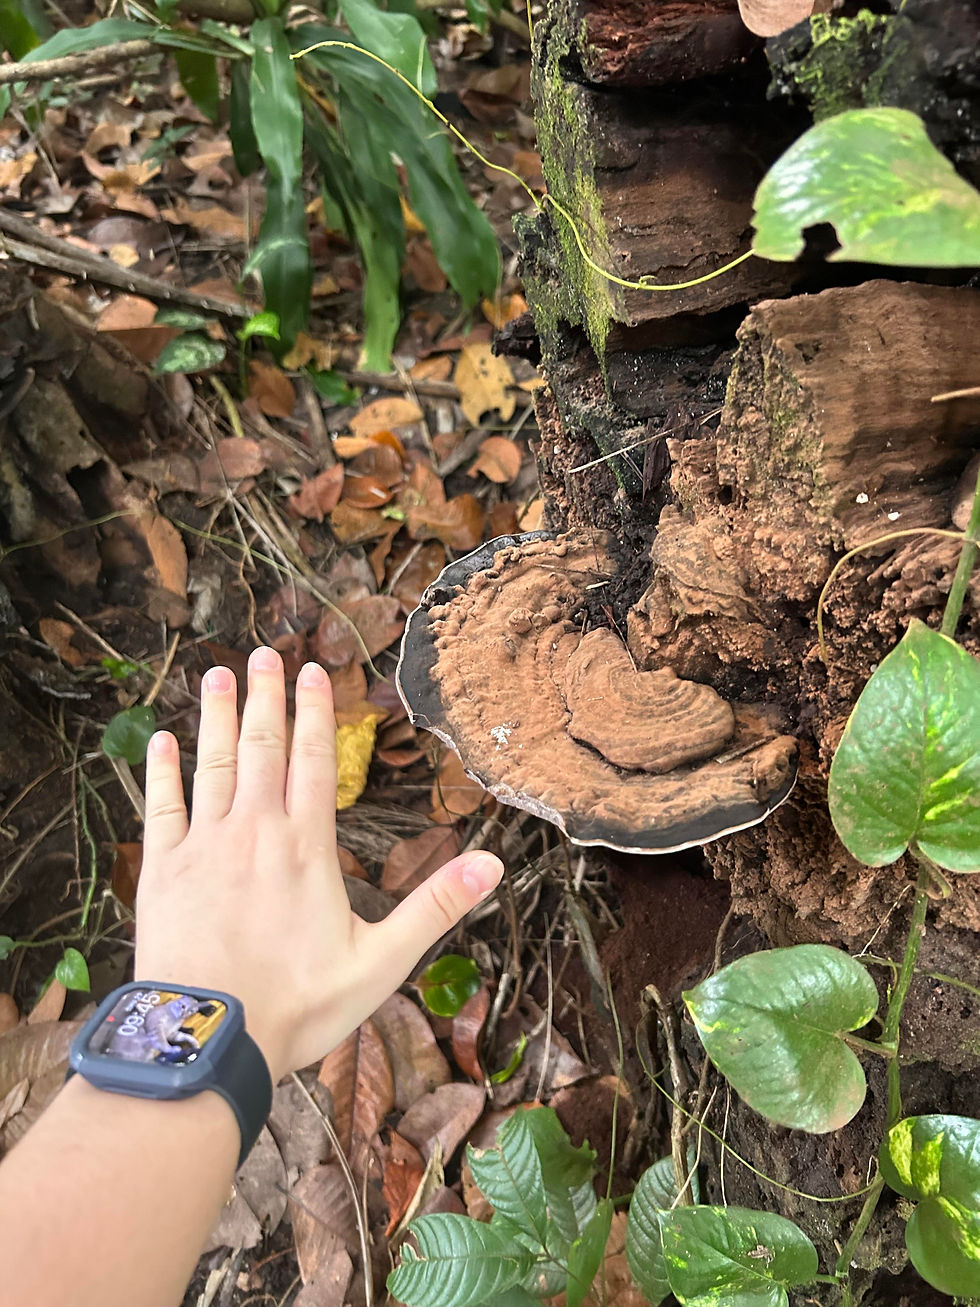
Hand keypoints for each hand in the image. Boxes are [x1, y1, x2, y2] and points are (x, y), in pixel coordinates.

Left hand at [134, 647, 502, 1082]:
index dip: (315, 712)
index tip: (315, 671)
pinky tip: (163, 742)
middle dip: (266, 697)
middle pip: (262, 748)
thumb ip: (435, 907)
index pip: (313, 760)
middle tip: (265, 653)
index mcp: (307, 846)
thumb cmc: (298, 1005)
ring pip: (212, 765)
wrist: (209, 1040)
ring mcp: (204, 847)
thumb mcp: (382, 962)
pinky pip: (161, 808)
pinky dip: (163, 772)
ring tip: (218, 675)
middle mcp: (254, 832)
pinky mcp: (163, 871)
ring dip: (217, 718)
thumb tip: (493, 865)